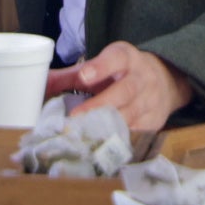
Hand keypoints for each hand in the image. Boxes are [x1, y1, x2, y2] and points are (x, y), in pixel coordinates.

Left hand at [47, 42, 193, 139]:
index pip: (117, 58)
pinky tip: (102, 146)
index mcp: (126, 58)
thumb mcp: (101, 66)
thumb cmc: (122, 73)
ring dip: (107, 126)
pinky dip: (119, 139)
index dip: (101, 67)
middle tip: (75, 117)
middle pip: (125, 91)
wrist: (166, 80)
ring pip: (131, 115)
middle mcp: (142, 78)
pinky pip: (137, 133)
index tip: (84, 76)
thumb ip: (71, 76)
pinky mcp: (155, 121)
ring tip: (84, 135)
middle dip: (101, 104)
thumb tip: (38, 82)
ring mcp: (151, 101)